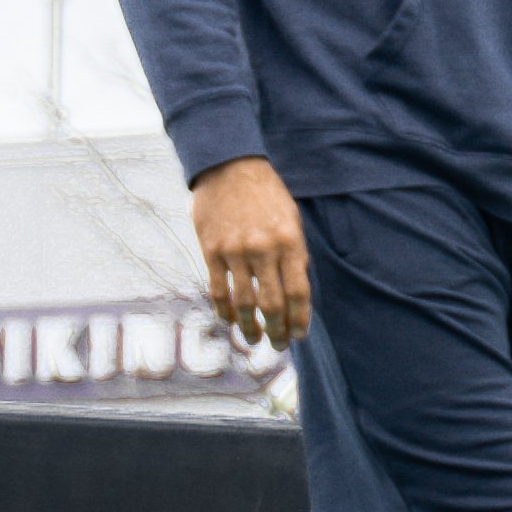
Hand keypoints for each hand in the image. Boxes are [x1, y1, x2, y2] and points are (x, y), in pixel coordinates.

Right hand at [188, 156, 310, 348]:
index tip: (299, 335)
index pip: (298, 292)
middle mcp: (264, 250)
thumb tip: (298, 290)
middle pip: (273, 304)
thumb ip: (295, 253)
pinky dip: (224, 311)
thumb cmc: (265, 193)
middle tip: (279, 345)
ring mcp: (236, 251)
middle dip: (277, 331)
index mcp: (289, 242)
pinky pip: (219, 290)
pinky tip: (229, 321)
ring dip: (250, 328)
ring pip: (245, 303)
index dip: (299, 320)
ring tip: (253, 340)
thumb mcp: (291, 218)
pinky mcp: (212, 251)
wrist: (229, 166)